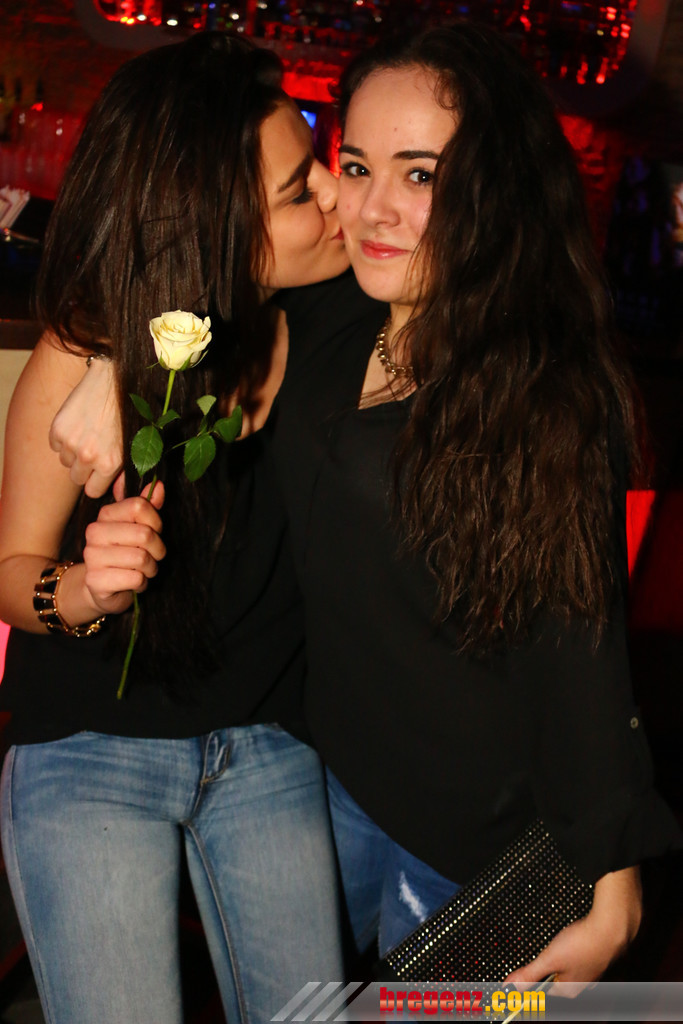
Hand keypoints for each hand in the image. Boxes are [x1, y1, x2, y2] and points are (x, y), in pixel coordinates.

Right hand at [49, 355, 122, 497]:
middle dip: (85, 469)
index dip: (96, 482)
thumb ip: (124, 474)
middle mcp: (88, 456)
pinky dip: (63, 438)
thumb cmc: (129, 413)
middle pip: (77, 478)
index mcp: (109, 463)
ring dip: (73, 453)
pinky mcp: (57, 428)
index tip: (100, 472)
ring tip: (88, 434)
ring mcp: (70, 442)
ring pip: (65, 461)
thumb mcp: (134, 445)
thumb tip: (119, 496)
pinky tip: (78, 425)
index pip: (92, 491)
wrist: (113, 379)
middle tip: (95, 450)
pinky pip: (55, 445)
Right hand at [81, 475, 165, 615]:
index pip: (139, 506)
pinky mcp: (95, 580)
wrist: (101, 588)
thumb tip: (158, 485)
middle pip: (144, 534)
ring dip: (150, 569)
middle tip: (153, 557)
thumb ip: (147, 506)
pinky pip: (134, 579)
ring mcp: (92, 556)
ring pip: (141, 558)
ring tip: (143, 570)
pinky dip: (141, 583)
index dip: (156, 522)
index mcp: (105, 515)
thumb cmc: (125, 554)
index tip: (154, 532)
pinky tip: (133, 582)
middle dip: (158, 550)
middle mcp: (94, 532)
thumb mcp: (137, 528)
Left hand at [504, 866, 641, 993]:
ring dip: (561, 956)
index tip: (523, 973)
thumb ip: (529, 973)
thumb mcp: (549, 958)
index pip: (542, 991)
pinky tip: (574, 939)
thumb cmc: (583, 944)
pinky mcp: (598, 957)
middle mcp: (582, 984)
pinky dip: (574, 949)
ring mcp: (592, 971)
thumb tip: (510, 987)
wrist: (612, 927)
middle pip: (555, 979)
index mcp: (568, 990)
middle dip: (547, 966)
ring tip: (561, 943)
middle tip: (546, 952)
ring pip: (568, 967)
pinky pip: (580, 957)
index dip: (530, 980)